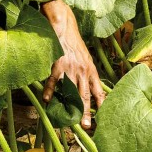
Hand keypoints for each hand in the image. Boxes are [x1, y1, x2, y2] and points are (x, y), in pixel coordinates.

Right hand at [41, 0, 104, 128]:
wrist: (65, 25)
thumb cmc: (74, 43)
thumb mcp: (85, 58)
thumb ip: (86, 73)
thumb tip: (86, 90)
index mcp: (91, 70)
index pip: (99, 91)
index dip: (101, 105)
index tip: (103, 118)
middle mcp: (83, 70)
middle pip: (85, 95)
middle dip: (86, 112)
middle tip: (87, 126)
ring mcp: (71, 68)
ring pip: (71, 91)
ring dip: (70, 106)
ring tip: (69, 119)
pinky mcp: (58, 63)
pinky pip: (54, 81)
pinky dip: (51, 91)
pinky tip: (48, 100)